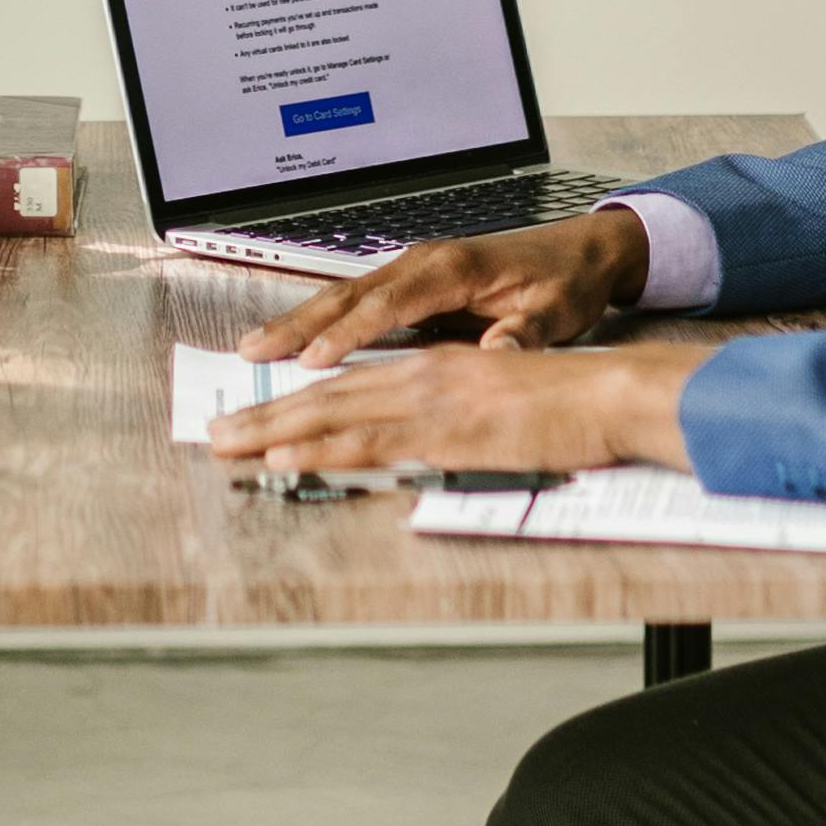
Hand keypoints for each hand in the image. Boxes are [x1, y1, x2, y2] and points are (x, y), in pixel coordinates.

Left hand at [219, 338, 708, 483]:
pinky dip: (322, 448)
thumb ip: (452, 421)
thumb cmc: (568, 405)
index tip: (254, 418)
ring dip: (275, 431)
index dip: (297, 402)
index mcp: (434, 367)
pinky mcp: (446, 431)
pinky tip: (287, 458)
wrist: (611, 394)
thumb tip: (415, 445)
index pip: (350, 385)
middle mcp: (422, 374)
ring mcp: (431, 400)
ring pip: (335, 413)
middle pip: (327, 394)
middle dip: (265, 415)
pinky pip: (371, 441)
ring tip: (228, 446)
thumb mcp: (498, 406)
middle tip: (215, 434)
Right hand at [249, 205, 651, 365]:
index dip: (349, 333)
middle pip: (349, 294)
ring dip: (299, 320)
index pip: (389, 303)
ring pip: (345, 294)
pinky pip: (358, 300)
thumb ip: (523, 335)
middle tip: (253, 350)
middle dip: (299, 323)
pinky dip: (321, 318)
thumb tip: (495, 356)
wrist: (582, 252)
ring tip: (254, 345)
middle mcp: (425, 262)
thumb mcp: (558, 313)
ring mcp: (415, 267)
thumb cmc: (566, 282)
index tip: (314, 361)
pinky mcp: (414, 279)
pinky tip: (294, 339)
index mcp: (455, 269)